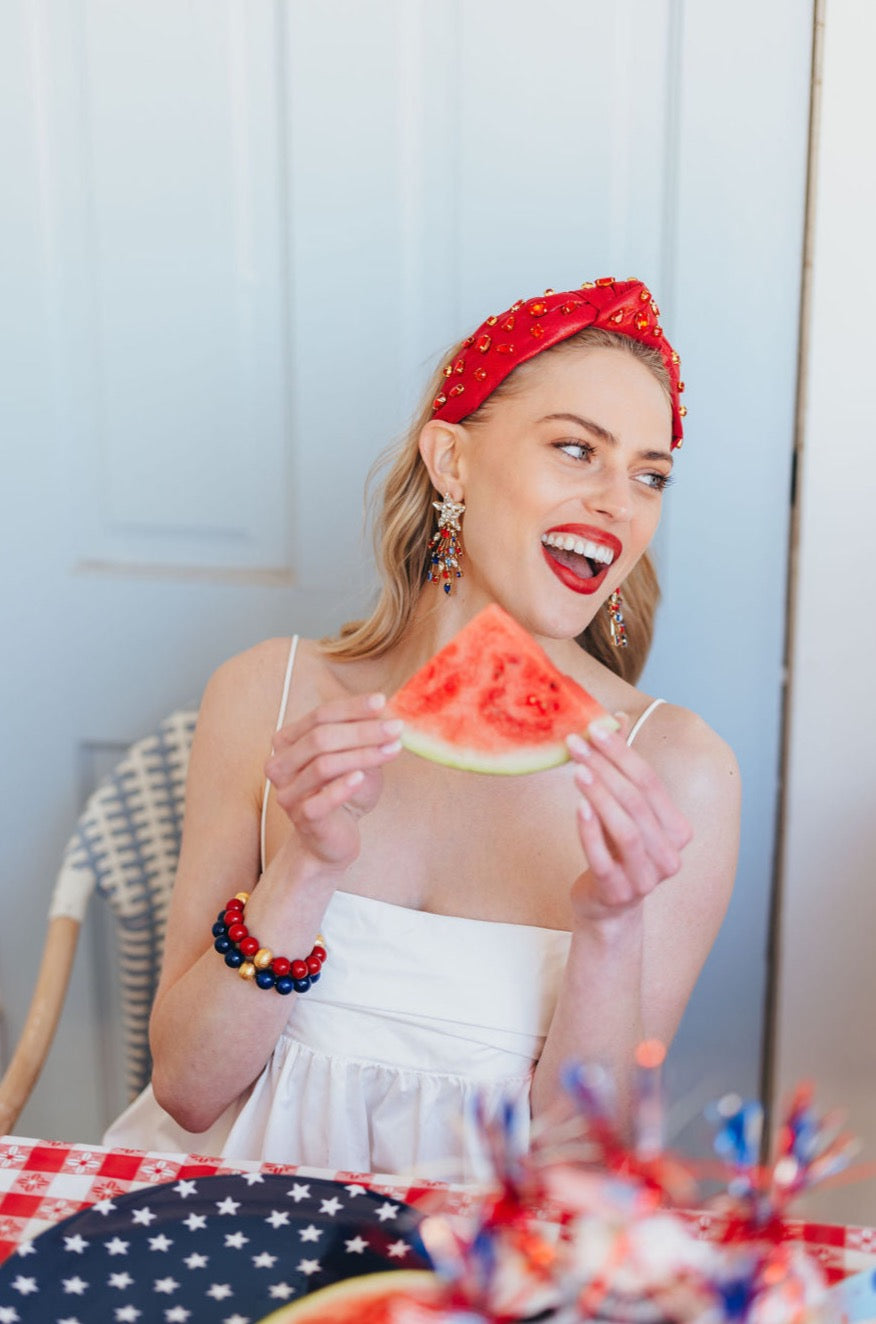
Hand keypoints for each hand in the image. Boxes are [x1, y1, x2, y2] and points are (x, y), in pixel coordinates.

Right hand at [264, 693, 401, 869]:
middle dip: (362, 730)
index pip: (319, 715)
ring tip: (393, 749)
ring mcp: (288, 792)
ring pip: (323, 765)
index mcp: (288, 741)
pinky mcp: (301, 817)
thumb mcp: (353, 757)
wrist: (332, 838)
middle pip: (320, 737)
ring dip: (362, 755)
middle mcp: (280, 764)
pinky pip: (320, 800)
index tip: (381, 702)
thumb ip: (360, 736)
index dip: (352, 707)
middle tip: (395, 727)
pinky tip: (362, 777)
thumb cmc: (342, 792)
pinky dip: (342, 786)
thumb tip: (385, 711)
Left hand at [566, 718, 691, 926]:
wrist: (606, 908)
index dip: (623, 754)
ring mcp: (646, 878)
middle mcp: (669, 855)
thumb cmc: (616, 852)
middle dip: (605, 767)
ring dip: (600, 795)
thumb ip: (623, 770)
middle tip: (577, 743)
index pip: (651, 783)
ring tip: (576, 770)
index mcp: (677, 831)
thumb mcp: (624, 812)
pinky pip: (604, 858)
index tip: (596, 729)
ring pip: (625, 828)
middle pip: (637, 802)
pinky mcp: (618, 893)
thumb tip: (616, 718)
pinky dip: (591, 831)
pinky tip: (577, 807)